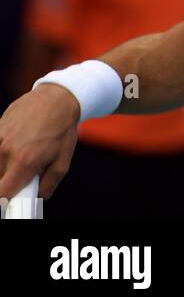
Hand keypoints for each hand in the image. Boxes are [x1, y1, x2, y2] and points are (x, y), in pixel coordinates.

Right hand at [0, 85, 79, 201]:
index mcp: (24, 162)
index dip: (5, 200)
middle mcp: (7, 150)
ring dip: (5, 165)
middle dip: (9, 180)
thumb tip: (36, 199)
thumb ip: (48, 186)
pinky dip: (3, 150)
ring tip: (23, 154)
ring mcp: (0, 137)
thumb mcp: (63, 162)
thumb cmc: (62, 129)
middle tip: (23, 173)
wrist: (58, 96)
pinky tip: (18, 142)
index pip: (1, 193)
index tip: (11, 199)